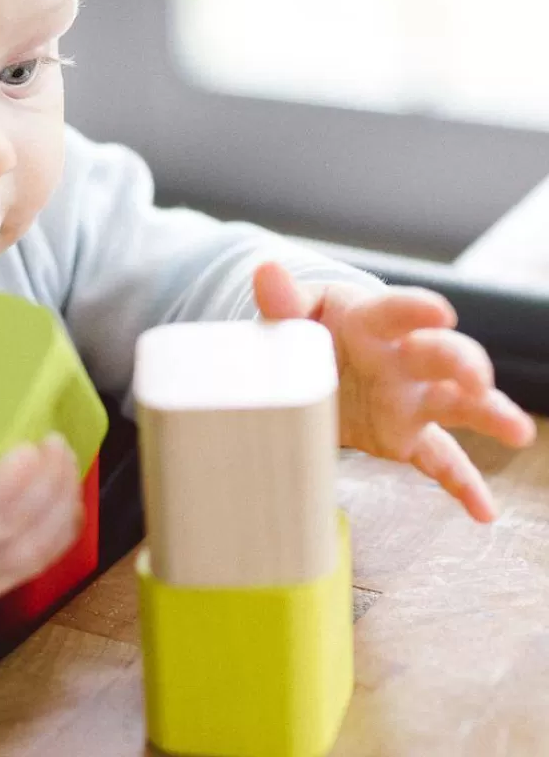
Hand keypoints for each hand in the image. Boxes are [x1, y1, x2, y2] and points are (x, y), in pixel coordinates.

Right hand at [0, 394, 82, 659]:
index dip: (1, 480)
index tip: (27, 447)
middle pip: (3, 522)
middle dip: (42, 482)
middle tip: (54, 440)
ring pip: (26, 546)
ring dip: (56, 502)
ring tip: (65, 458)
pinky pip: (33, 565)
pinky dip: (59, 532)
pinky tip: (68, 497)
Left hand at [254, 261, 535, 522]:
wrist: (318, 361)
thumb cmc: (312, 326)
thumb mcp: (295, 311)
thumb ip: (283, 298)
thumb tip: (265, 271)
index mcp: (371, 321)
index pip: (396, 311)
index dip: (416, 310)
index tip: (440, 311)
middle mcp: (401, 358)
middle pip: (440, 355)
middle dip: (461, 362)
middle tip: (475, 377)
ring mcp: (409, 398)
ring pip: (455, 405)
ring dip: (487, 414)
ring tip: (516, 430)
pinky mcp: (406, 435)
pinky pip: (439, 460)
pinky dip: (461, 484)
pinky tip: (484, 511)